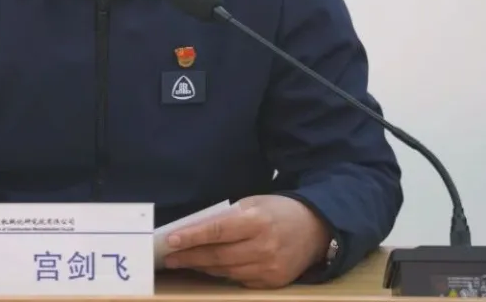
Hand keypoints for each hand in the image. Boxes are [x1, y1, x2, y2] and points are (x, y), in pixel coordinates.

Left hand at [163, 195, 330, 288]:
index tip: (171, 240)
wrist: (316, 228)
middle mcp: (264, 247)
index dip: (193, 237)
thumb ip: (227, 216)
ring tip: (183, 262)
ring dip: (202, 267)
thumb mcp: (254, 203)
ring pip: (226, 271)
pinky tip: (208, 268)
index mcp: (257, 221)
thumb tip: (196, 229)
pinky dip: (222, 274)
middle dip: (190, 256)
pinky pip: (240, 280)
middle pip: (218, 255)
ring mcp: (270, 268)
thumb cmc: (279, 211)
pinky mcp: (273, 282)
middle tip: (169, 257)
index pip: (217, 231)